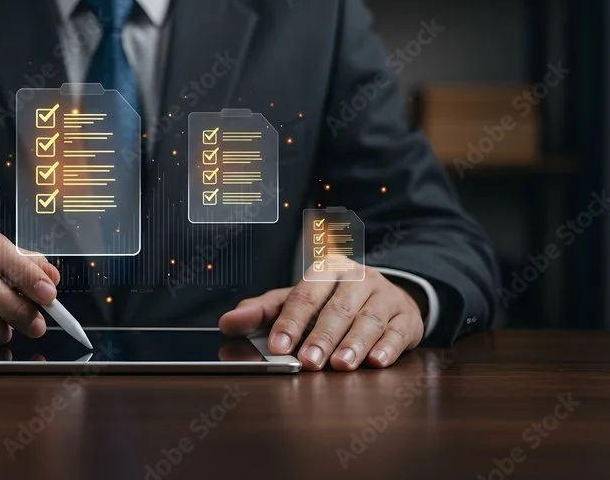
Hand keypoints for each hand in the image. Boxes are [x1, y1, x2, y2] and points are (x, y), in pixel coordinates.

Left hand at [219, 264, 424, 370]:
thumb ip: (261, 312)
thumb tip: (228, 323)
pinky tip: (376, 362)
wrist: (383, 295)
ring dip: (354, 344)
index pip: (305, 295)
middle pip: (337, 309)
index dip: (290, 322)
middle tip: (307, 361)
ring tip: (341, 365)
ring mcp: (385, 295)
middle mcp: (357, 278)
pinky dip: (387, 348)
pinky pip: (397, 331)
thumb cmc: (330, 300)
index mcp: (326, 270)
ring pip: (368, 319)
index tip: (278, 346)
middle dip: (321, 337)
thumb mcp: (295, 300)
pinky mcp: (406, 317)